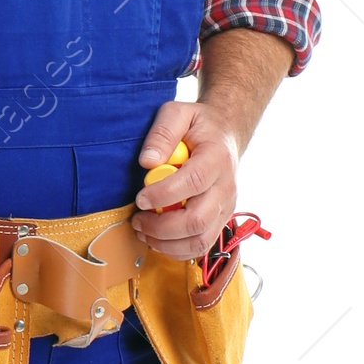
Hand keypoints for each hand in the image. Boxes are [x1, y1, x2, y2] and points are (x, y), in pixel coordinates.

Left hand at [131, 100, 237, 259]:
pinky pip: (200, 246)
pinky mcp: (219, 221)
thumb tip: (147, 162)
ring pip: (199, 240)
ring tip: (142, 230)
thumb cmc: (198, 126)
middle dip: (161, 227)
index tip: (140, 199)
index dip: (164, 195)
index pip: (194, 182)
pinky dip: (175, 250)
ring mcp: (225, 207)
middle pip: (197, 220)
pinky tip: (156, 238)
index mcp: (217, 158)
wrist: (225, 136)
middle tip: (137, 219)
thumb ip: (162, 133)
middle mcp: (226, 187)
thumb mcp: (178, 113)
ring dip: (166, 243)